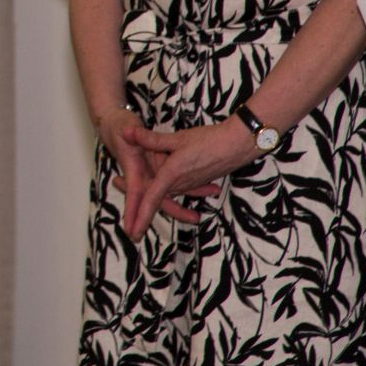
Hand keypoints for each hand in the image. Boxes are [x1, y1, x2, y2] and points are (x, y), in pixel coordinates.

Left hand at [119, 119, 249, 239]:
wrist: (240, 145)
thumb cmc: (210, 141)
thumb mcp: (178, 138)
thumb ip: (151, 139)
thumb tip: (125, 132)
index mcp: (172, 174)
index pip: (151, 198)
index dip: (139, 215)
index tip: (133, 233)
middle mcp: (182, 183)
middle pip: (158, 199)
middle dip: (142, 213)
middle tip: (129, 229)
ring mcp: (192, 182)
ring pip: (170, 193)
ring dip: (157, 199)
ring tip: (141, 206)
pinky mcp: (200, 179)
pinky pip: (183, 188)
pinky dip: (173, 191)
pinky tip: (164, 191)